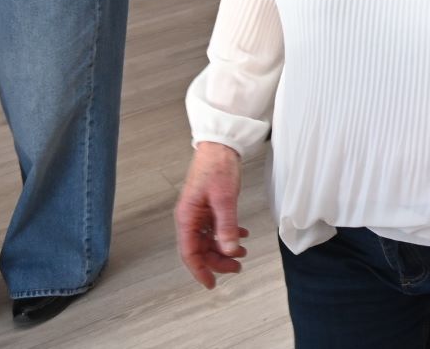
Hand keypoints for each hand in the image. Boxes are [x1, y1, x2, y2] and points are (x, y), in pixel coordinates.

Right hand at [175, 142, 248, 288]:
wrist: (220, 145)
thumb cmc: (217, 167)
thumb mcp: (224, 199)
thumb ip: (227, 226)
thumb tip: (229, 250)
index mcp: (187, 218)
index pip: (189, 253)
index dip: (200, 270)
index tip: (211, 284)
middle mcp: (190, 218)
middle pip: (200, 249)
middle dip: (218, 261)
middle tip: (238, 268)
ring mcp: (199, 213)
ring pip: (209, 240)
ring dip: (224, 249)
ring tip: (243, 253)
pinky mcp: (208, 207)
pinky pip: (216, 228)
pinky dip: (228, 234)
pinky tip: (242, 235)